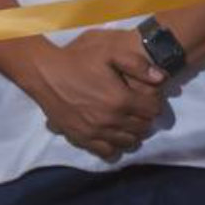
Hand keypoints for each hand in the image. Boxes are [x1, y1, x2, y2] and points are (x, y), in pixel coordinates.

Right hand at [24, 29, 166, 160]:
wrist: (44, 73)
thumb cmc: (76, 60)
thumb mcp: (107, 52)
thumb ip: (137, 64)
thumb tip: (161, 78)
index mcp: (121, 99)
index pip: (152, 110)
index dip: (153, 102)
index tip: (147, 97)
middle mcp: (111, 120)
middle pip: (142, 128)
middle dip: (144, 118)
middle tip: (137, 108)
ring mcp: (96, 132)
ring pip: (127, 142)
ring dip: (132, 133)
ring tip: (126, 121)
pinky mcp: (82, 138)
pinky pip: (107, 152)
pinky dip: (114, 146)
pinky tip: (111, 134)